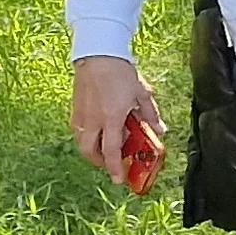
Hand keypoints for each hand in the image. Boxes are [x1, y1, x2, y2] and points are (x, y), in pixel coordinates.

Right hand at [71, 56, 164, 184]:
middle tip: (112, 163)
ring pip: (81, 142)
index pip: (112, 151)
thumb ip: (151, 115)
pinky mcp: (75, 107)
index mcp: (111, 119)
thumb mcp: (142, 94)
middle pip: (90, 152)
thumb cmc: (121, 73)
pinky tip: (97, 129)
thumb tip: (160, 130)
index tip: (118, 180)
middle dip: (100, 162)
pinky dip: (86, 136)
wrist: (98, 54)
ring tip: (105, 147)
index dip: (114, 168)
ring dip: (92, 149)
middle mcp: (93, 120)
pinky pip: (78, 129)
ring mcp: (81, 114)